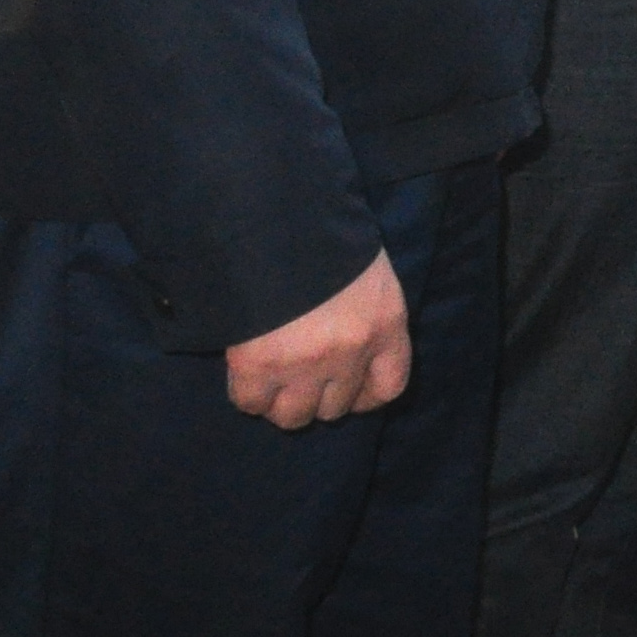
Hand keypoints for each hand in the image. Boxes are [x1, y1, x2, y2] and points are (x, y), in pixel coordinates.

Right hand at [224, 247, 409, 428]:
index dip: (365, 397)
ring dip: (282, 403)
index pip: (389, 387)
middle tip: (301, 378)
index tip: (349, 392)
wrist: (276, 220)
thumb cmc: (325, 236)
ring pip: (294, 416)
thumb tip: (349, 348)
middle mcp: (351, 352)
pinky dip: (248, 394)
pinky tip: (247, 373)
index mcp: (385, 324)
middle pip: (336, 408)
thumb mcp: (367, 269)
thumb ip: (365, 312)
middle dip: (319, 398)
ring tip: (273, 380)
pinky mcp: (257, 367)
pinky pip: (252, 403)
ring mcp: (304, 364)